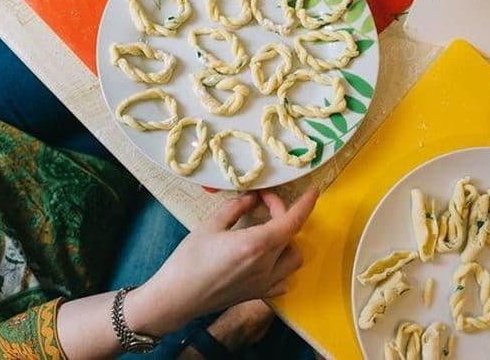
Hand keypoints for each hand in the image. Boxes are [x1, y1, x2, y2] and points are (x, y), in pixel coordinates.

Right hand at [125, 188, 318, 336]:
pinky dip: (283, 266)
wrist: (176, 298)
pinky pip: (283, 280)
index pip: (293, 221)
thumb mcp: (210, 225)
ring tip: (269, 230)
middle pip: (291, 235)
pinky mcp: (257, 294)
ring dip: (288, 241)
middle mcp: (267, 265)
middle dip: (283, 215)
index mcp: (257, 244)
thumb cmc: (189, 259)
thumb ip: (236, 208)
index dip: (306, 204)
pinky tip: (267, 258)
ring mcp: (264, 283)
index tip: (313, 191)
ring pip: (294, 259)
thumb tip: (252, 197)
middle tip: (262, 203)